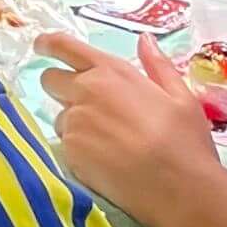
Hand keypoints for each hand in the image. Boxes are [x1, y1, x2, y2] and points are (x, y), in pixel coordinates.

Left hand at [36, 29, 226, 226]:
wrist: (179, 187)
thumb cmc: (185, 140)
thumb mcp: (180, 96)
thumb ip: (157, 65)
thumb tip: (144, 39)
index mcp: (111, 73)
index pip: (66, 47)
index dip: (49, 43)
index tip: (41, 46)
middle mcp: (85, 92)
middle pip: (51, 80)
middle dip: (61, 88)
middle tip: (87, 107)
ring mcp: (74, 123)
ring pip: (60, 118)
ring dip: (75, 125)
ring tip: (109, 144)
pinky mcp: (69, 153)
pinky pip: (66, 147)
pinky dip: (80, 152)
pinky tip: (107, 163)